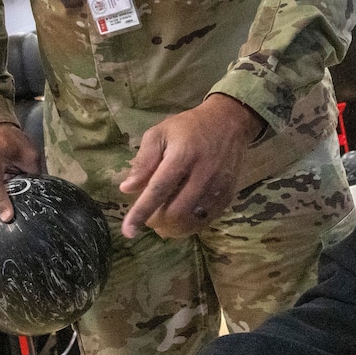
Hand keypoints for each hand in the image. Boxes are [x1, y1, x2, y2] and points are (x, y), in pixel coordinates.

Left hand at [118, 95, 262, 238]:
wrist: (228, 122)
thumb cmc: (188, 128)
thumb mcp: (160, 133)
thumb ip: (143, 161)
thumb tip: (127, 189)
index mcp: (183, 155)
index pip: (159, 189)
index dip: (142, 212)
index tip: (128, 232)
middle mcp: (203, 173)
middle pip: (176, 211)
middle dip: (158, 222)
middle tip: (149, 219)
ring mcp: (218, 186)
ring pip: (192, 220)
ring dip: (173, 228)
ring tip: (163, 223)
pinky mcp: (228, 195)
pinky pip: (206, 220)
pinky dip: (189, 226)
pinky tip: (181, 219)